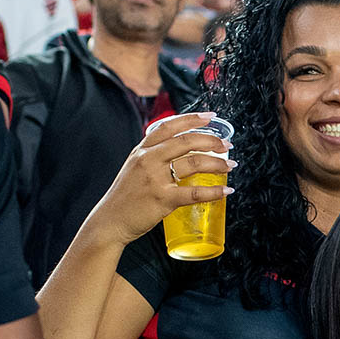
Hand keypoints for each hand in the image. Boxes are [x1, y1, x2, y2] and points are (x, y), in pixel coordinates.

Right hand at [84, 111, 232, 245]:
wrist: (110, 221)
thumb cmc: (125, 197)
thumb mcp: (134, 168)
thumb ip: (152, 157)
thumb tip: (179, 152)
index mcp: (142, 150)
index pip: (169, 126)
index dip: (192, 118)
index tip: (210, 116)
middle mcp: (148, 160)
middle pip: (186, 141)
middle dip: (212, 141)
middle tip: (226, 145)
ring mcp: (155, 179)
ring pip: (194, 163)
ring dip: (217, 163)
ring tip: (229, 166)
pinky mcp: (162, 199)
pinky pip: (194, 192)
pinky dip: (214, 191)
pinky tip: (226, 190)